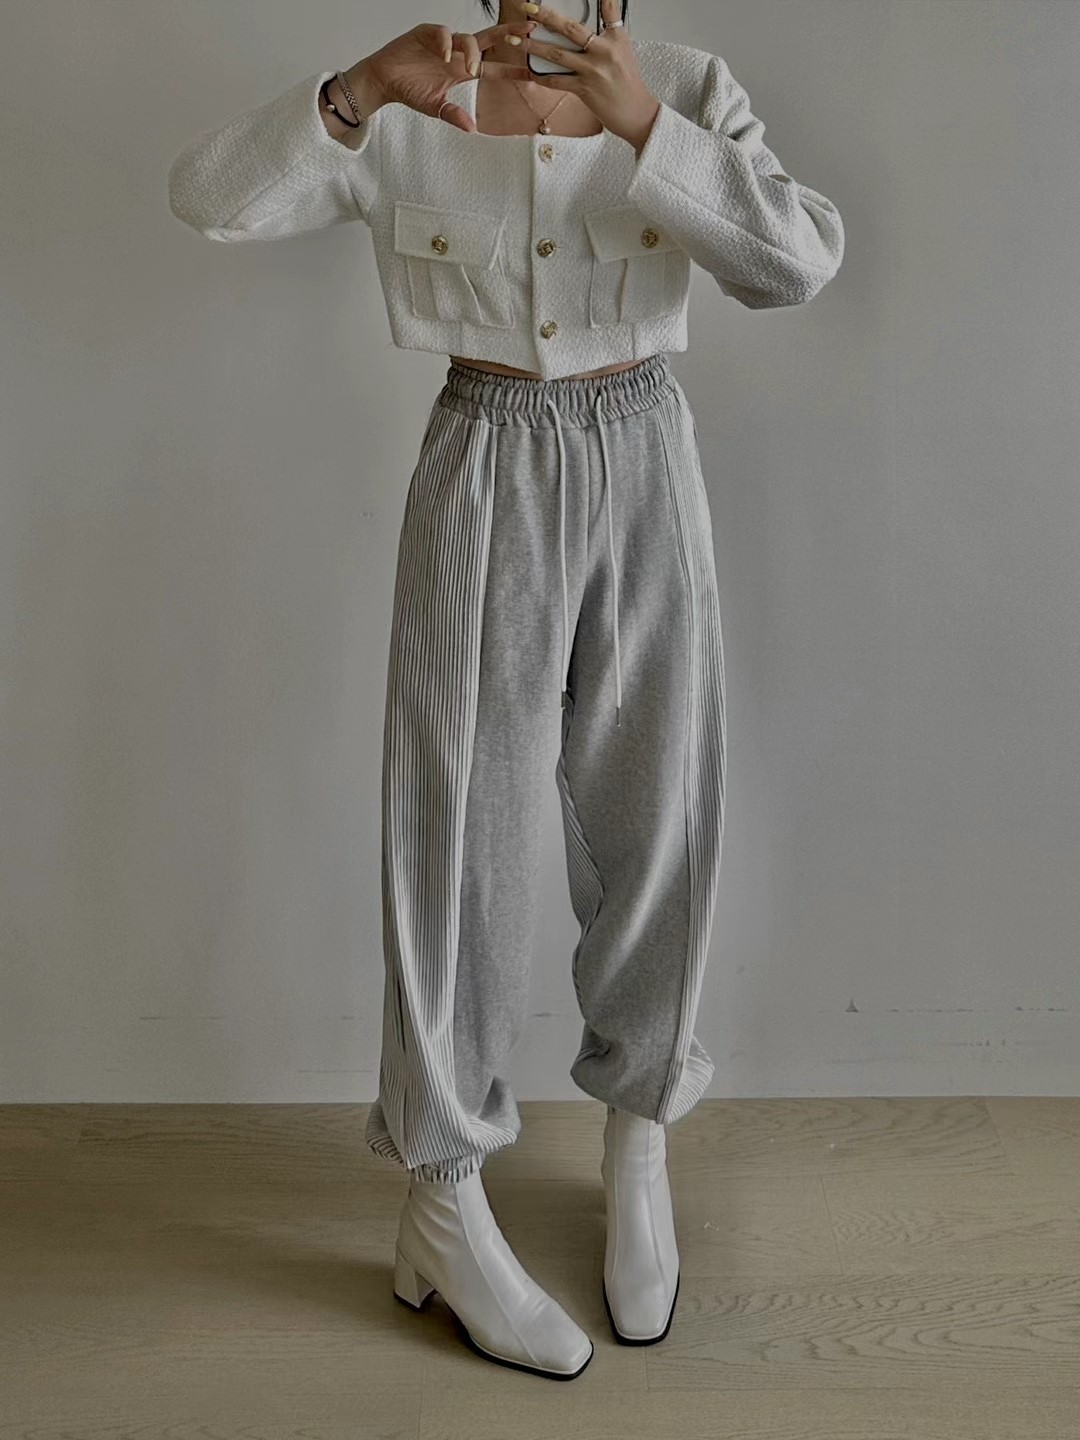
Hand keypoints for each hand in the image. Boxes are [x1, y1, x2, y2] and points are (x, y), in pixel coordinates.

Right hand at [351, 19, 536, 130]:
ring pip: (468, 38)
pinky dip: (447, 43)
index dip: (510, 70)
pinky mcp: (426, 34)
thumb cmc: (409, 90)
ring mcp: (443, 42)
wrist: (384, 81)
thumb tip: (472, 129)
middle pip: (488, 40)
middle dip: (508, 35)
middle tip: (527, 33)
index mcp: (461, 71)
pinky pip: (442, 33)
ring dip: (473, 52)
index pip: (491, 68)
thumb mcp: (436, 108)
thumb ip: (454, 115)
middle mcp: (456, 54)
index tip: (530, 73)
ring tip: (470, 68)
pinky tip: (445, 56)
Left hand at [523, 0, 660, 153]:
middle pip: (571, 28)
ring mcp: (593, 71)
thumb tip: (598, 12)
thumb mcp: (623, 49)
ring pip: (558, 54)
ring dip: (534, 46)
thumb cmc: (627, 81)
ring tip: (516, 40)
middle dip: (548, 16)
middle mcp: (604, 51)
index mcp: (615, 37)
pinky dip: (541, 76)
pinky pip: (557, 81)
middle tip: (530, 7)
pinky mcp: (584, 89)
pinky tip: (528, 71)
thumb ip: (608, 29)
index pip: (608, 7)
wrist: (634, 112)